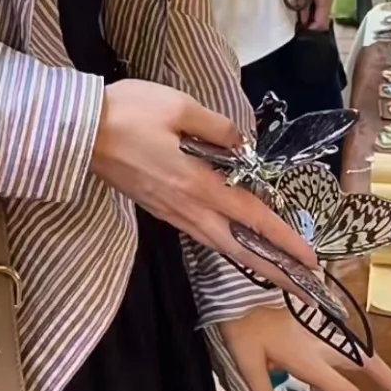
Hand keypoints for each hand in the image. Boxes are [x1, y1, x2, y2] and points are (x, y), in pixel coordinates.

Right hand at [90, 80, 317, 292]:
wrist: (78, 132)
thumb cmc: (129, 113)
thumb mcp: (179, 106)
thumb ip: (218, 127)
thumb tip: (244, 146)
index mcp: (197, 183)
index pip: (251, 216)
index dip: (284, 237)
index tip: (311, 257)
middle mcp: (187, 207)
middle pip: (238, 246)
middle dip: (274, 267)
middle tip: (304, 284)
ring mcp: (170, 212)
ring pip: (219, 244)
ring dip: (252, 260)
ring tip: (277, 270)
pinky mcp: (157, 209)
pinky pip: (200, 234)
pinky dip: (226, 245)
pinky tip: (233, 242)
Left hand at [220, 305, 390, 390]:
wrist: (233, 285)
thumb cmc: (239, 326)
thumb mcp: (248, 367)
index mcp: (309, 358)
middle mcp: (321, 341)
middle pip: (366, 363)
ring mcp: (319, 327)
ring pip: (359, 348)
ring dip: (380, 368)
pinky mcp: (313, 316)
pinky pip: (345, 337)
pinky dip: (361, 353)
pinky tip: (360, 360)